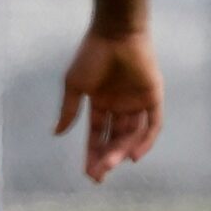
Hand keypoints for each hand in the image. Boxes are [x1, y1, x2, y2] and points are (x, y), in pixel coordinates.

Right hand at [56, 26, 161, 182]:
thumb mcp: (74, 86)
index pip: (97, 134)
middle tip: (98, 174)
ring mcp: (137, 103)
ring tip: (110, 164)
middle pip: (114, 138)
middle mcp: (119, 106)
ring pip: (132, 134)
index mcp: (100, 103)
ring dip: (121, 150)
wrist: (115, 35)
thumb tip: (56, 133)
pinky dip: (146, 140)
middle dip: (105, 157)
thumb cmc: (91, 57)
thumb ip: (69, 110)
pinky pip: (153, 124)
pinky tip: (134, 155)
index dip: (92, 153)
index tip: (88, 173)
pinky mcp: (153, 98)